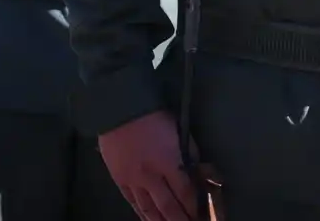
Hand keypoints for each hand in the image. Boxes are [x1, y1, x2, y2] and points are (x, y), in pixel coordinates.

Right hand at [98, 110, 215, 220]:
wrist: (119, 110)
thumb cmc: (153, 117)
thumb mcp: (179, 131)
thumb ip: (189, 153)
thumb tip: (197, 172)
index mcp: (168, 162)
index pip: (185, 192)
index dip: (193, 206)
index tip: (200, 215)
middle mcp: (151, 176)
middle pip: (168, 206)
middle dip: (180, 220)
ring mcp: (133, 180)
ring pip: (149, 210)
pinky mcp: (119, 180)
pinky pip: (132, 203)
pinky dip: (142, 214)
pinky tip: (148, 220)